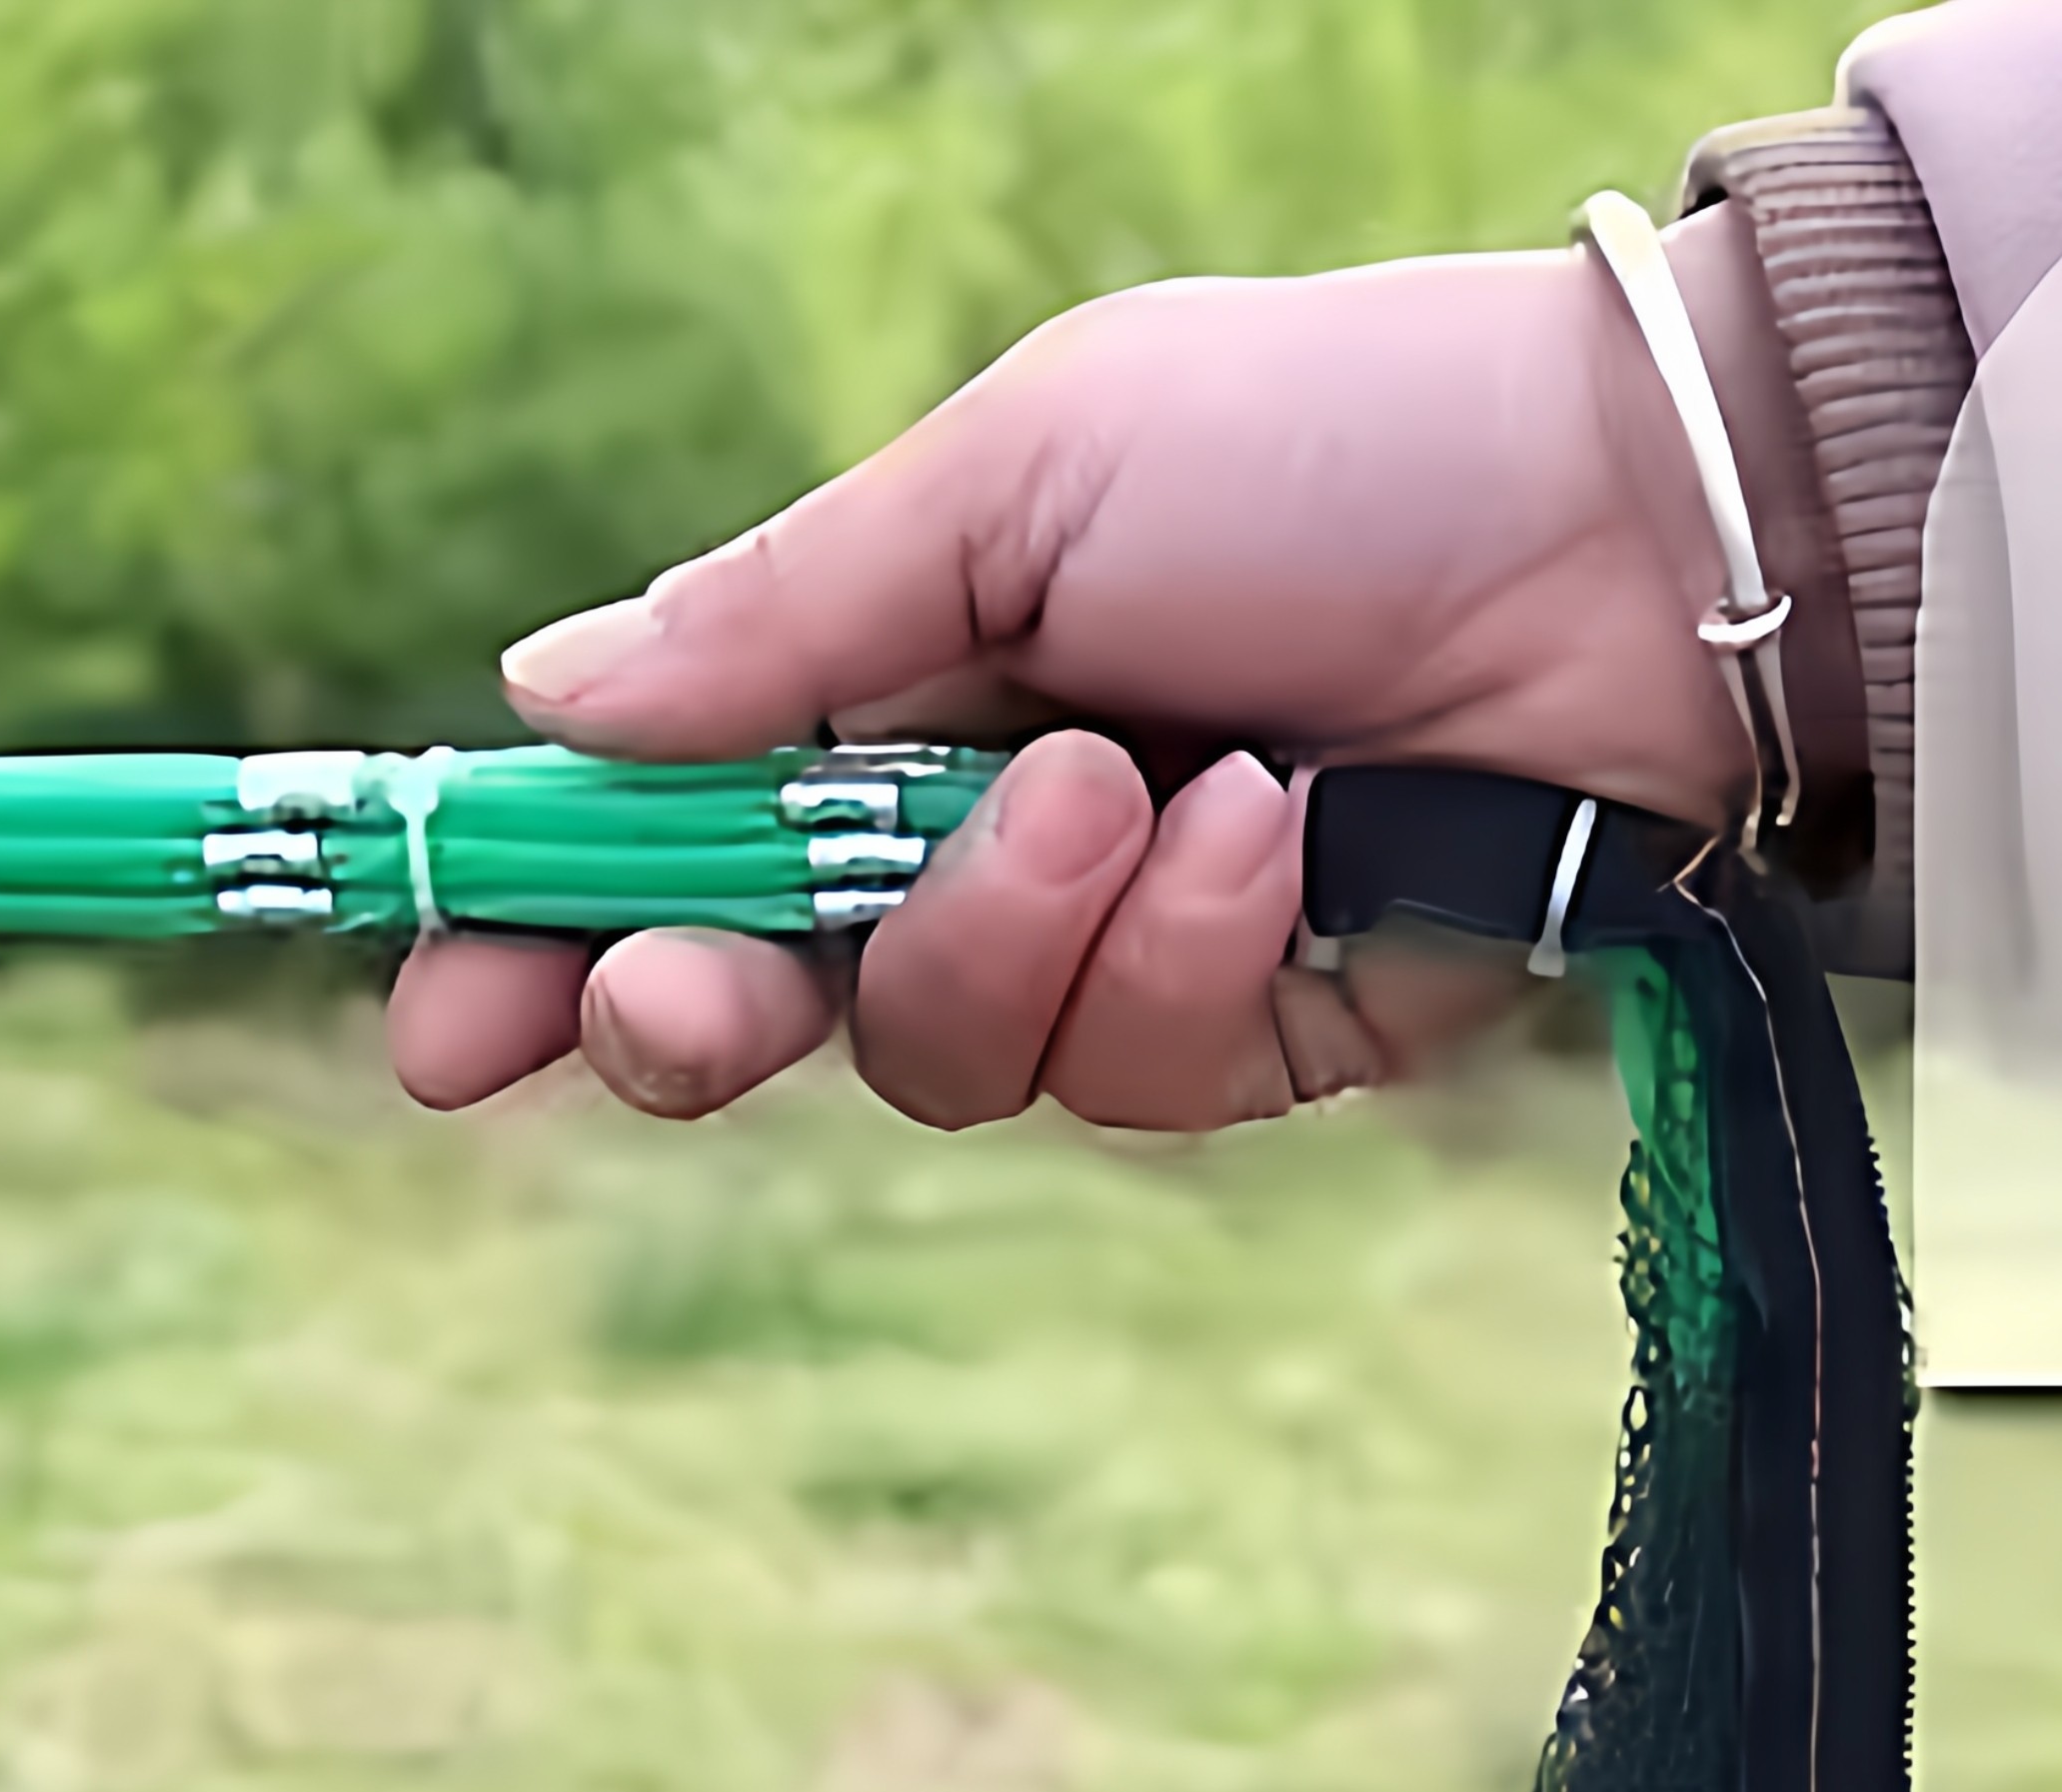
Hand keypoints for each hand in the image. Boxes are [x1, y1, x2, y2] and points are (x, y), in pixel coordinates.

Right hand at [387, 218, 1832, 1141]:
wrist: (1625, 537)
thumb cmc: (1329, 443)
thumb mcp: (1020, 474)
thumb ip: (787, 616)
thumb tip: (542, 703)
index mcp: (888, 684)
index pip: (661, 842)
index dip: (530, 933)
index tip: (436, 1016)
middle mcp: (976, 844)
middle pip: (760, 1010)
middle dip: (700, 1009)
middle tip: (685, 992)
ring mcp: (1111, 961)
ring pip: (941, 1063)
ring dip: (1007, 933)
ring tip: (1141, 778)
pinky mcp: (1251, 1051)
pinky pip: (1132, 1078)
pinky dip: (1184, 955)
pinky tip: (1278, 832)